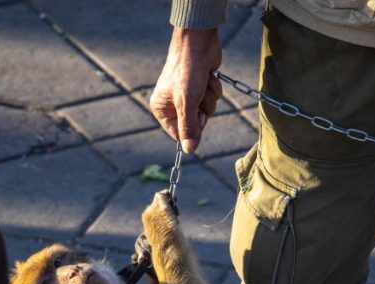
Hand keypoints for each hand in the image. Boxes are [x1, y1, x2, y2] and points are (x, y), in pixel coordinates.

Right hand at [151, 27, 222, 153]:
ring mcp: (188, 95)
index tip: (196, 115)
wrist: (198, 42)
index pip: (178, 134)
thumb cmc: (187, 70)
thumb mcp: (187, 102)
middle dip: (202, 110)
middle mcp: (173, 103)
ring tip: (202, 82)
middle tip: (198, 95)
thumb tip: (189, 150)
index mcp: (161, 108)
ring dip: (209, 98)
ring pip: (207, 111)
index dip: (191, 129)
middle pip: (196, 124)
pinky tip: (208, 76)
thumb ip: (188, 128)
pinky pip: (213, 99)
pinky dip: (214, 88)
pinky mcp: (201, 87)